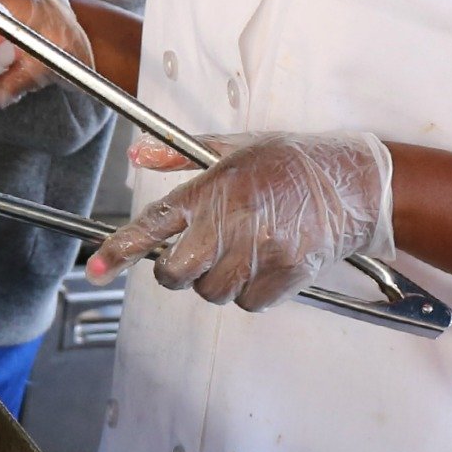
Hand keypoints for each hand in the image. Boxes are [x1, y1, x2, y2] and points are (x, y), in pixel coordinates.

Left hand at [87, 131, 392, 310]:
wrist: (355, 183)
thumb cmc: (292, 162)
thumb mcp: (235, 148)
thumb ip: (181, 157)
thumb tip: (138, 155)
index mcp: (214, 189)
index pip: (155, 223)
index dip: (120, 249)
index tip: (96, 269)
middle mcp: (233, 222)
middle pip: (176, 272)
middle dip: (174, 272)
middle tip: (190, 259)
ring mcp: (261, 251)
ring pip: (212, 292)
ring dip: (217, 282)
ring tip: (241, 253)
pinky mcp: (287, 274)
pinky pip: (249, 304)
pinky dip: (250, 294)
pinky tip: (265, 267)